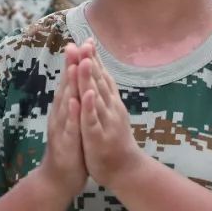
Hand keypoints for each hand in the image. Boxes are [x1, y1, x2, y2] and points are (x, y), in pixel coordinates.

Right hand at [38, 43, 88, 197]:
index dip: (75, 62)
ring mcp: (61, 129)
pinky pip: (68, 127)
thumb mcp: (72, 121)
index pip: (70, 82)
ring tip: (74, 67)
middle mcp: (60, 115)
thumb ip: (72, 101)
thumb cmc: (69, 147)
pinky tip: (74, 102)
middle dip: (70, 66)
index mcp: (65, 109)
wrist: (59, 178)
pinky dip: (71, 114)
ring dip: (69, 85)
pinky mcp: (64, 144)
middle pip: (65, 87)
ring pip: (65, 104)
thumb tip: (76, 81)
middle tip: (73, 45)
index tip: (81, 41)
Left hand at [75, 40, 144, 188]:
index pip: (102, 77)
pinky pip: (93, 121)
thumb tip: (105, 77)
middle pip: (99, 82)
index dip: (94, 58)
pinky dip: (90, 107)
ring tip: (85, 60)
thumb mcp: (111, 115)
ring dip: (91, 79)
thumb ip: (108, 96)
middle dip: (91, 61)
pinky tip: (86, 95)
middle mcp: (110, 108)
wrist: (126, 171)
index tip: (87, 39)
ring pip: (96, 97)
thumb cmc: (116, 142)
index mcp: (110, 103)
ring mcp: (105, 122)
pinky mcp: (98, 137)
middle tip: (85, 42)